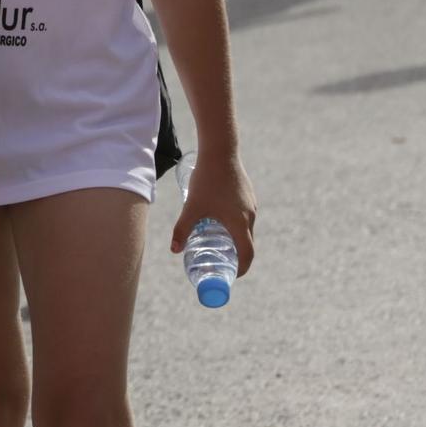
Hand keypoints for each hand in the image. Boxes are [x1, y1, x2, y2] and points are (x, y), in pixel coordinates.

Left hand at [171, 152, 256, 275]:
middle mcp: (250, 216)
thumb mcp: (191, 207)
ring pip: (246, 227)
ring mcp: (251, 204)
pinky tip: (220, 218)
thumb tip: (174, 250)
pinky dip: (236, 223)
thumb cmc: (206, 181)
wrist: (220, 152)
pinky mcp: (248, 194)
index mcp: (240, 223)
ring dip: (236, 237)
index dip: (241, 268)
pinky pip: (245, 215)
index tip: (232, 275)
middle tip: (221, 260)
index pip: (247, 254)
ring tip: (218, 240)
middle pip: (247, 242)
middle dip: (236, 254)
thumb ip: (182, 229)